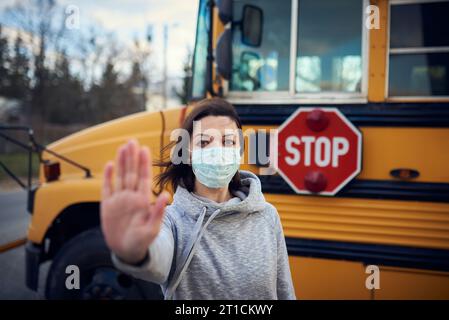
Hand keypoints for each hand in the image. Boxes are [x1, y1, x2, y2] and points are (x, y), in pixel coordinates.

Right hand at [100, 139, 168, 263]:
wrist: (127, 251)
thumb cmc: (142, 241)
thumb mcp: (152, 229)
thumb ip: (158, 212)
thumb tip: (166, 195)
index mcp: (142, 200)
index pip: (143, 177)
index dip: (143, 163)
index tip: (144, 149)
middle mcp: (131, 197)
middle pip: (131, 173)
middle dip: (132, 157)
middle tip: (132, 141)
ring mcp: (119, 200)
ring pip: (120, 176)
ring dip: (121, 162)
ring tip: (123, 147)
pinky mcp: (108, 206)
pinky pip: (107, 188)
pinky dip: (108, 177)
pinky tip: (110, 164)